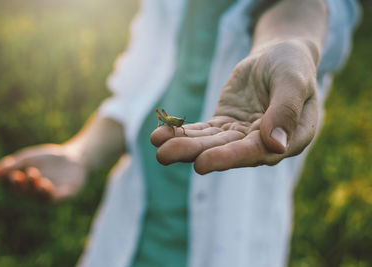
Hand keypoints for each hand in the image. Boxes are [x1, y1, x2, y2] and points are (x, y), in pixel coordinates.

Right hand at [0, 144, 86, 200]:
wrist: (74, 157)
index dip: (13, 183)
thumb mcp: (28, 158)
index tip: (14, 173)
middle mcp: (37, 193)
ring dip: (37, 189)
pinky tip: (46, 184)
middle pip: (27, 193)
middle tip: (29, 172)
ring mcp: (52, 195)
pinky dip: (51, 193)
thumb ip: (12, 164)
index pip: (15, 188)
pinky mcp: (66, 194)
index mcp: (26, 186)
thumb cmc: (49, 159)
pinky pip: (57, 198)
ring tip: (37, 178)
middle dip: (26, 184)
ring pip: (41, 197)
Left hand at [151, 39, 318, 173]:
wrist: (277, 57)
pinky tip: (159, 134)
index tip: (202, 162)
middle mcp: (264, 144)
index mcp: (290, 138)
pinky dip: (182, 133)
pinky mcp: (224, 126)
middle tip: (164, 155)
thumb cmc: (292, 65)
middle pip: (227, 151)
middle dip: (195, 153)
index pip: (258, 152)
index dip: (230, 157)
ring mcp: (241, 135)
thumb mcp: (293, 80)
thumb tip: (275, 145)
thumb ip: (286, 109)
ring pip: (210, 143)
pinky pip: (202, 132)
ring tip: (156, 144)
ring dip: (182, 145)